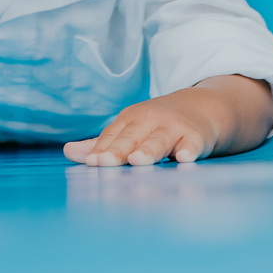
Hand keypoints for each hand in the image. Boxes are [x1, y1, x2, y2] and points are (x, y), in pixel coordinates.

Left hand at [63, 75, 272, 166]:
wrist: (205, 107)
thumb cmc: (159, 125)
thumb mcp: (131, 129)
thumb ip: (103, 144)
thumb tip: (67, 151)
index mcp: (130, 120)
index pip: (112, 137)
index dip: (101, 150)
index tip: (90, 164)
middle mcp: (150, 121)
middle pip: (131, 138)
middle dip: (118, 152)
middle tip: (103, 164)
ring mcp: (174, 128)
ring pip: (159, 141)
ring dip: (148, 151)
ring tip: (137, 161)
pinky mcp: (197, 137)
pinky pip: (193, 144)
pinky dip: (189, 151)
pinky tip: (184, 159)